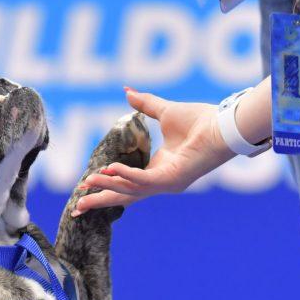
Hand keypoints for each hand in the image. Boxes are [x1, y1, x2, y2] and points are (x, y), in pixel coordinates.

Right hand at [72, 87, 235, 215]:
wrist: (223, 125)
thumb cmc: (201, 120)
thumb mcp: (164, 112)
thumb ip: (144, 105)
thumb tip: (127, 91)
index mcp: (158, 169)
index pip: (127, 184)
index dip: (105, 186)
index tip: (84, 189)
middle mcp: (161, 180)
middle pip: (124, 195)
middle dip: (100, 201)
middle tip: (76, 208)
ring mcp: (167, 182)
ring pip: (131, 191)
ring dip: (108, 187)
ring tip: (87, 184)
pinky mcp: (173, 179)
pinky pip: (145, 181)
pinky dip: (127, 176)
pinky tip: (110, 170)